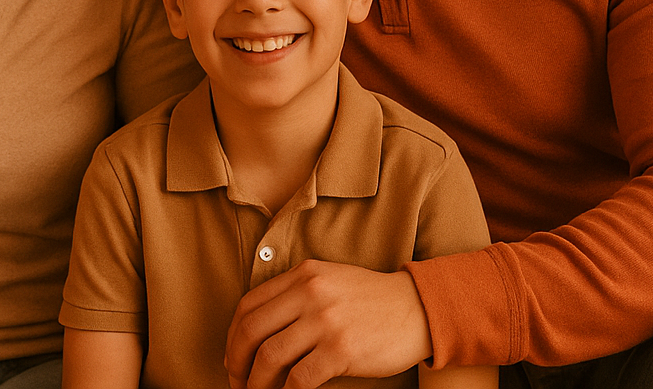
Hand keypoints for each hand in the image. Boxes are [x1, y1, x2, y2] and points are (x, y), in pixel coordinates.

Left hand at [224, 261, 433, 388]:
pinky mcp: (341, 349)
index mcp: (303, 274)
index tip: (233, 358)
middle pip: (250, 330)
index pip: (248, 305)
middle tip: (238, 382)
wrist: (419, 308)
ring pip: (269, 356)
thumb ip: (295, 295)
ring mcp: (325, 321)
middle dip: (236, 362)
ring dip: (256, 383)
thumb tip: (256, 333)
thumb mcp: (330, 281)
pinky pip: (299, 379)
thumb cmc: (371, 300)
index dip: (233, 337)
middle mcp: (310, 293)